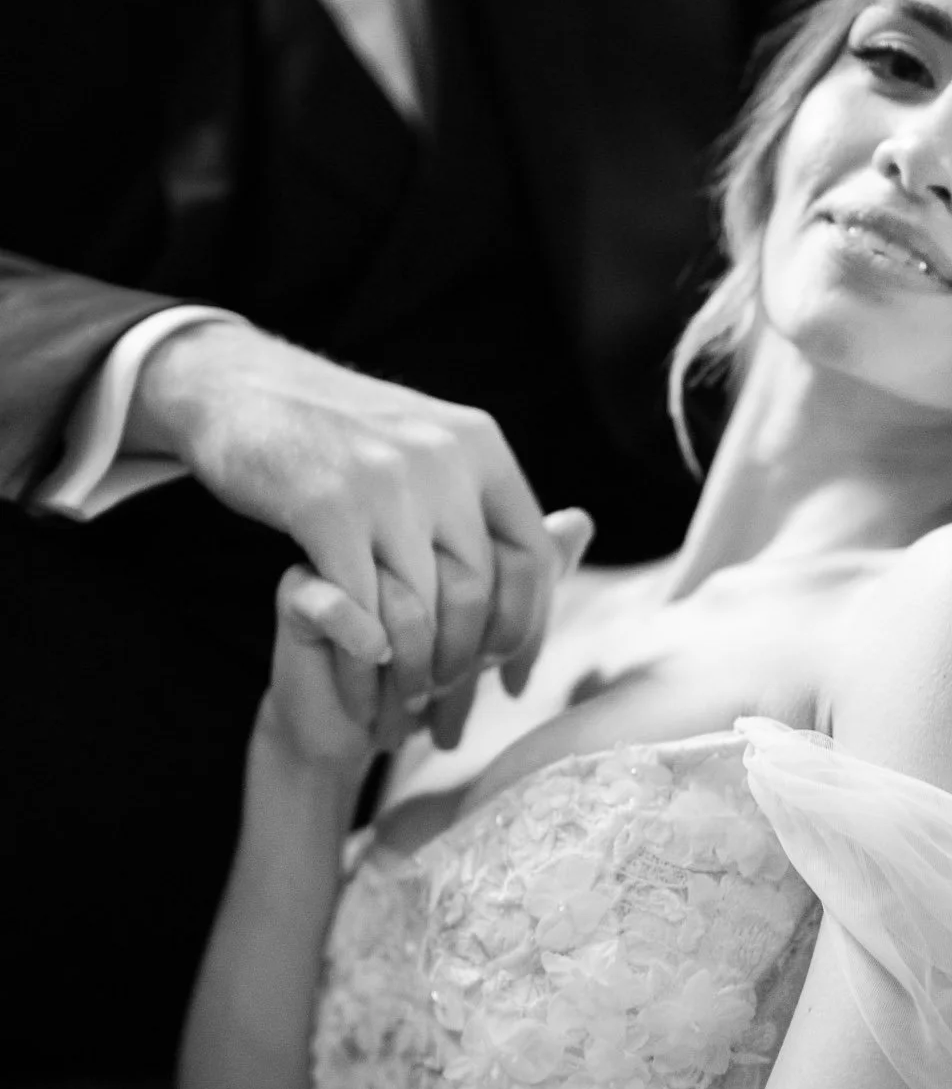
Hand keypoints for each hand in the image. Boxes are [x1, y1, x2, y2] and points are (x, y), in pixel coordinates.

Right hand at [130, 319, 560, 742]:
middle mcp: (443, 458)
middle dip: (466, 663)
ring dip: (416, 672)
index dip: (531, 629)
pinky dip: (366, 657)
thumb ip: (496, 497)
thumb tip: (579, 532)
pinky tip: (363, 675)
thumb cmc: (337, 432)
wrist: (236, 385)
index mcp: (479, 445)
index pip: (532, 556)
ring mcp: (385, 482)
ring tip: (403, 703)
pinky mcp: (324, 511)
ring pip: (425, 608)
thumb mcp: (431, 446)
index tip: (514, 680)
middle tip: (446, 703)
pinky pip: (363, 610)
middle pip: (479, 591)